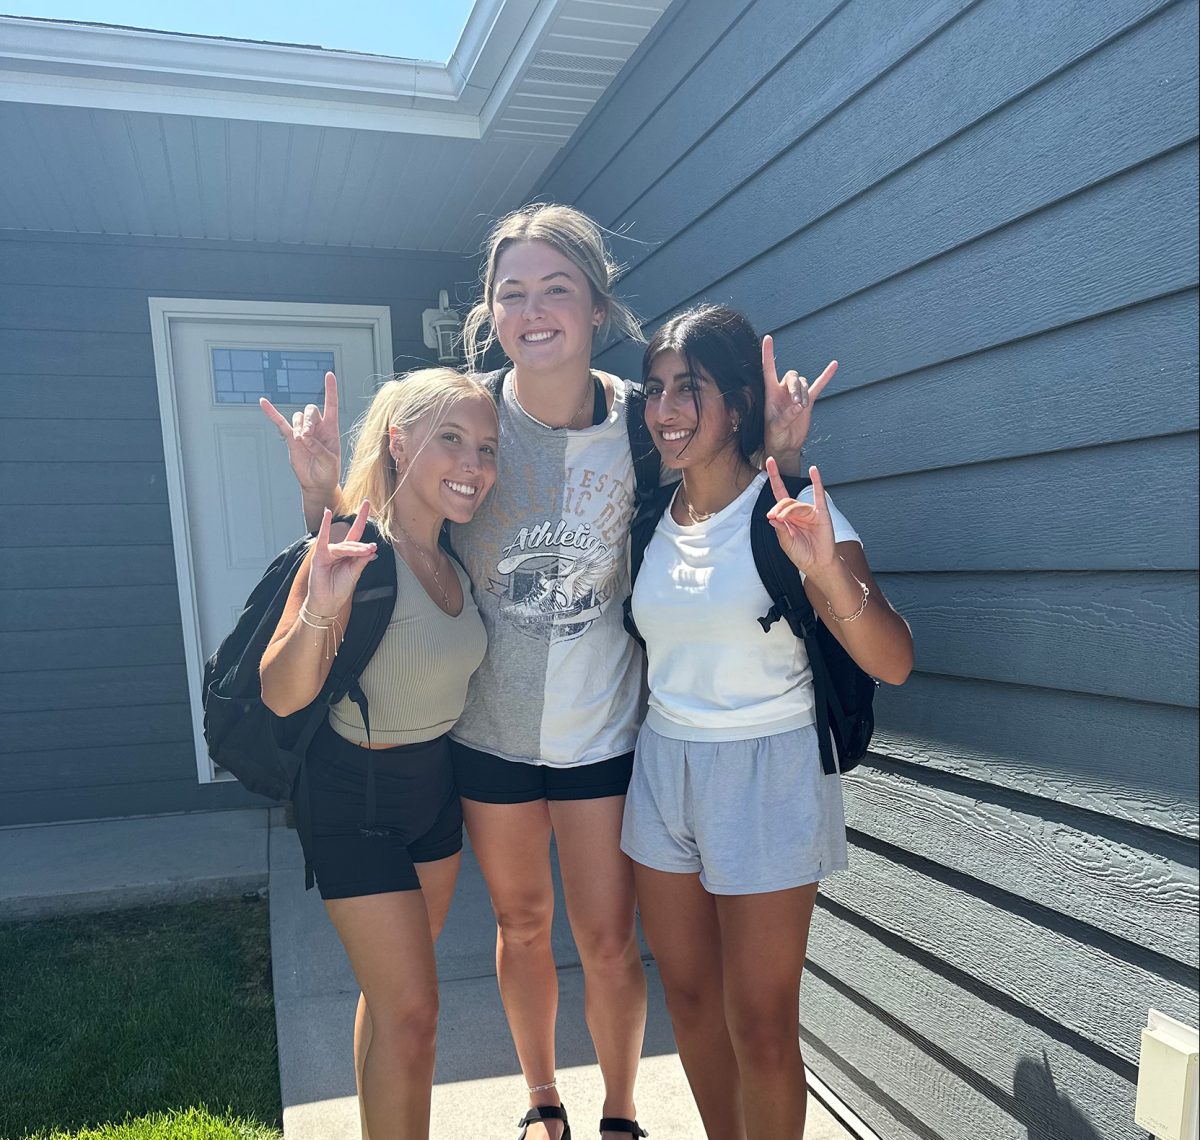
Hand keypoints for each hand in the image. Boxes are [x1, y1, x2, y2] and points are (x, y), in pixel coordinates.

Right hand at [260, 371, 341, 492]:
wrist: (317, 483)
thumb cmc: (328, 472)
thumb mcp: (329, 461)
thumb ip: (318, 448)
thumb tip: (304, 437)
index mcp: (331, 429)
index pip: (331, 405)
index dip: (330, 390)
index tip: (329, 375)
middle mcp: (317, 427)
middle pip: (310, 410)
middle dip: (309, 421)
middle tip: (308, 436)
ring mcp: (303, 432)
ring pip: (298, 417)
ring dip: (299, 427)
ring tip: (303, 441)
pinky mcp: (291, 438)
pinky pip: (279, 422)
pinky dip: (272, 413)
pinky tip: (263, 402)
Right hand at [305, 501, 375, 616]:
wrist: (328, 602)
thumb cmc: (340, 589)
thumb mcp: (355, 573)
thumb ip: (362, 560)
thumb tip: (372, 550)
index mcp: (349, 553)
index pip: (357, 532)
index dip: (362, 518)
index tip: (367, 502)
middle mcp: (339, 550)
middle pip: (353, 542)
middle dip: (362, 546)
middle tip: (371, 548)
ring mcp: (329, 552)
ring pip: (345, 547)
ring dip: (355, 550)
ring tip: (364, 552)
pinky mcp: (320, 556)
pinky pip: (324, 540)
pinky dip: (325, 527)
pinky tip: (327, 515)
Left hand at [761, 336, 835, 470]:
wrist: (785, 445)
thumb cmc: (775, 436)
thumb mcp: (776, 428)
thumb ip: (787, 416)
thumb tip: (800, 405)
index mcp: (770, 393)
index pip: (768, 369)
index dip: (767, 354)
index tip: (768, 337)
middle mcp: (783, 390)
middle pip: (792, 376)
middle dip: (796, 388)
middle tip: (798, 404)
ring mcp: (796, 394)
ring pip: (803, 383)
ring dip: (804, 393)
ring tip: (802, 407)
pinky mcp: (807, 401)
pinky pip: (818, 386)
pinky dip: (825, 376)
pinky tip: (834, 365)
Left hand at [765, 457, 836, 574]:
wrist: (817, 564)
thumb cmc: (801, 553)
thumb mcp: (785, 542)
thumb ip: (780, 529)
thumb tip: (773, 517)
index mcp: (787, 516)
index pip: (779, 492)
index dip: (774, 477)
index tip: (769, 462)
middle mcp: (798, 511)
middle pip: (785, 501)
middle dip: (778, 508)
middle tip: (775, 518)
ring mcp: (810, 511)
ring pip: (796, 505)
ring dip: (787, 511)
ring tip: (782, 520)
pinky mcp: (821, 513)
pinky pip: (819, 495)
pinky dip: (817, 482)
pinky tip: (814, 471)